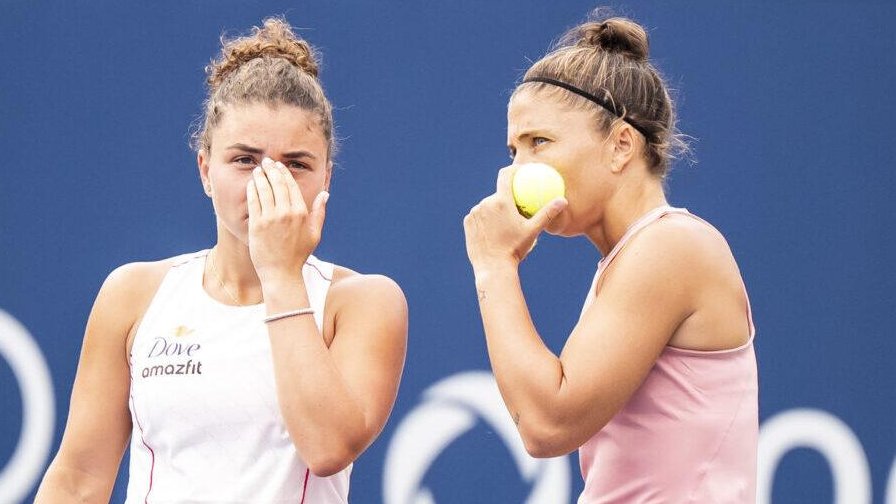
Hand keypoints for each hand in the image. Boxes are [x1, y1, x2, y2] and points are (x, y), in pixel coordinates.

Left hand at [246, 157, 328, 284]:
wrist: (281, 273)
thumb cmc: (298, 255)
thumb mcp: (315, 234)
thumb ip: (320, 212)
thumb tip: (325, 194)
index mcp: (301, 213)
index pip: (291, 186)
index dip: (284, 173)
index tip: (279, 166)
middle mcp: (286, 213)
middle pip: (277, 184)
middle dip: (271, 170)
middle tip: (266, 162)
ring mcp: (271, 219)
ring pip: (264, 190)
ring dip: (260, 177)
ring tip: (258, 170)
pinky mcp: (257, 225)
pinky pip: (254, 201)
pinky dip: (252, 190)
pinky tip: (251, 184)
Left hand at [463, 166, 566, 271]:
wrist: (493, 267)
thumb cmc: (515, 249)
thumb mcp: (533, 231)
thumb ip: (547, 213)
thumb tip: (563, 200)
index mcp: (502, 201)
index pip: (506, 175)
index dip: (513, 169)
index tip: (520, 171)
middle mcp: (486, 203)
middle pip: (498, 194)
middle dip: (506, 199)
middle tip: (515, 210)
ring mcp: (474, 212)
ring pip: (488, 205)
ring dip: (495, 211)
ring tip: (504, 223)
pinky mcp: (468, 222)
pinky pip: (478, 216)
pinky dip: (485, 219)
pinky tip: (492, 229)